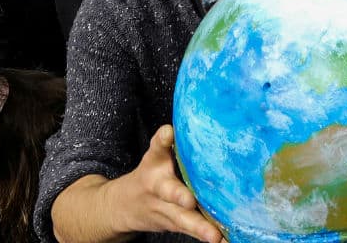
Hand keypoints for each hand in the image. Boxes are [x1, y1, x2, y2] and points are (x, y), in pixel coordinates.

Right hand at [107, 126, 222, 242]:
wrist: (123, 206)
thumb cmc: (151, 173)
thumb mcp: (156, 155)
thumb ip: (172, 142)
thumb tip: (203, 117)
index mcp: (154, 163)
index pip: (157, 148)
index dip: (162, 140)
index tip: (168, 132)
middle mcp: (157, 186)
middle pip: (168, 191)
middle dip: (179, 196)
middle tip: (189, 201)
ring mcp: (164, 209)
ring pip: (181, 219)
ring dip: (198, 227)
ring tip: (214, 236)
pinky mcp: (174, 224)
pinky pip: (191, 231)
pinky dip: (206, 236)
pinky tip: (223, 241)